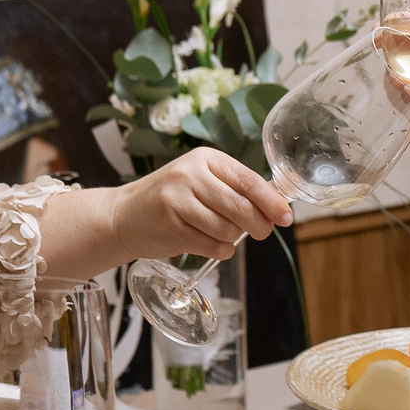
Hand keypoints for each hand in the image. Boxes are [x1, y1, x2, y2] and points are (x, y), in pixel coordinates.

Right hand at [107, 147, 291, 263]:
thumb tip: (276, 209)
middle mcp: (190, 175)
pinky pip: (212, 246)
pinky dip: (220, 250)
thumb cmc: (171, 199)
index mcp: (205, 159)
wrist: (123, 215)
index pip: (248, 180)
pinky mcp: (170, 226)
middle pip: (241, 207)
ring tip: (222, 234)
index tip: (286, 217)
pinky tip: (210, 244)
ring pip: (228, 229)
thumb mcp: (201, 181)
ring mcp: (177, 200)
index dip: (271, 201)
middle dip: (259, 225)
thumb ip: (235, 190)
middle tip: (261, 233)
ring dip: (234, 239)